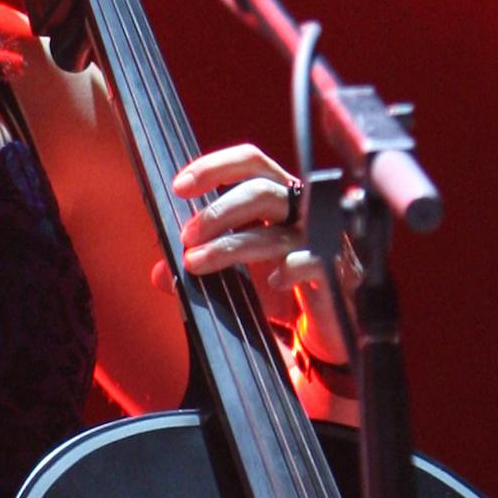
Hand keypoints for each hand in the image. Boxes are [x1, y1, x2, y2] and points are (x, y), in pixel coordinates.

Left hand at [155, 143, 353, 362]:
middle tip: (187, 237)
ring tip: (197, 264)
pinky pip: (312, 260)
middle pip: (261, 190)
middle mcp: (302, 213)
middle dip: (217, 212)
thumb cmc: (286, 296)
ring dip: (231, 245)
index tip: (179, 187)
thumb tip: (160, 272)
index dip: (215, 166)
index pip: (252, 163)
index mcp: (280, 200)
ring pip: (277, 228)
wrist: (330, 334)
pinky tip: (272, 284)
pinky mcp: (337, 272)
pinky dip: (288, 268)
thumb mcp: (238, 279)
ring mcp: (323, 240)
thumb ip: (202, 267)